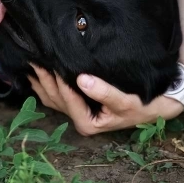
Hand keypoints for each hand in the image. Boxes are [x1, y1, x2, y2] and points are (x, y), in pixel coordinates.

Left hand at [28, 65, 183, 135]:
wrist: (152, 107)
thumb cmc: (139, 105)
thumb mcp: (125, 101)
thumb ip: (104, 92)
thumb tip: (82, 79)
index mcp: (87, 123)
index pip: (68, 100)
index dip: (59, 82)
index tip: (53, 64)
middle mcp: (79, 120)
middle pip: (55, 99)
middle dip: (45, 79)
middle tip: (35, 59)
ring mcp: (76, 113)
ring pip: (52, 98)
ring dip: (41, 82)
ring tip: (31, 63)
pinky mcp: (77, 106)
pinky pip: (56, 97)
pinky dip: (45, 85)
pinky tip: (36, 74)